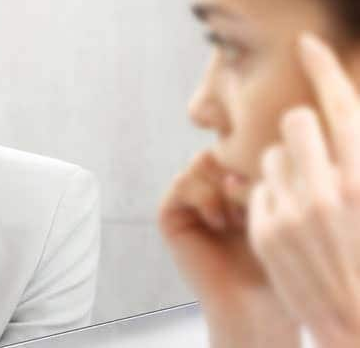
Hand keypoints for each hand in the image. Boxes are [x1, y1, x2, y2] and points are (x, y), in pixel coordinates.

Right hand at [159, 151, 299, 346]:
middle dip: (237, 171)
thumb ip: (253, 170)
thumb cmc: (275, 258)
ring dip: (222, 185)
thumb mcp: (273, 205)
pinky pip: (181, 182)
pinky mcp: (169, 214)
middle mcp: (209, 188)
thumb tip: (237, 142)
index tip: (269, 188)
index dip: (252, 158)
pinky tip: (219, 222)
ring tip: (238, 215)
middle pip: (218, 150)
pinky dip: (204, 197)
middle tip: (252, 200)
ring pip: (199, 163)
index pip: (236, 145)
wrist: (254, 302)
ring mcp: (188, 200)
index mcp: (233, 183)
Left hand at [248, 33, 359, 347]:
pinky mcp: (264, 231)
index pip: (339, 104)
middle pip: (296, 120)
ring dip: (287, 168)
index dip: (323, 67)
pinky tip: (294, 228)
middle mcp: (329, 189)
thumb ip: (356, 152)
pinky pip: (258, 190)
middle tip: (316, 153)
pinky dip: (274, 199)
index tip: (306, 43)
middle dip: (303, 130)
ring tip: (310, 202)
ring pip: (270, 156)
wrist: (358, 320)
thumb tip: (346, 122)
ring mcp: (292, 211)